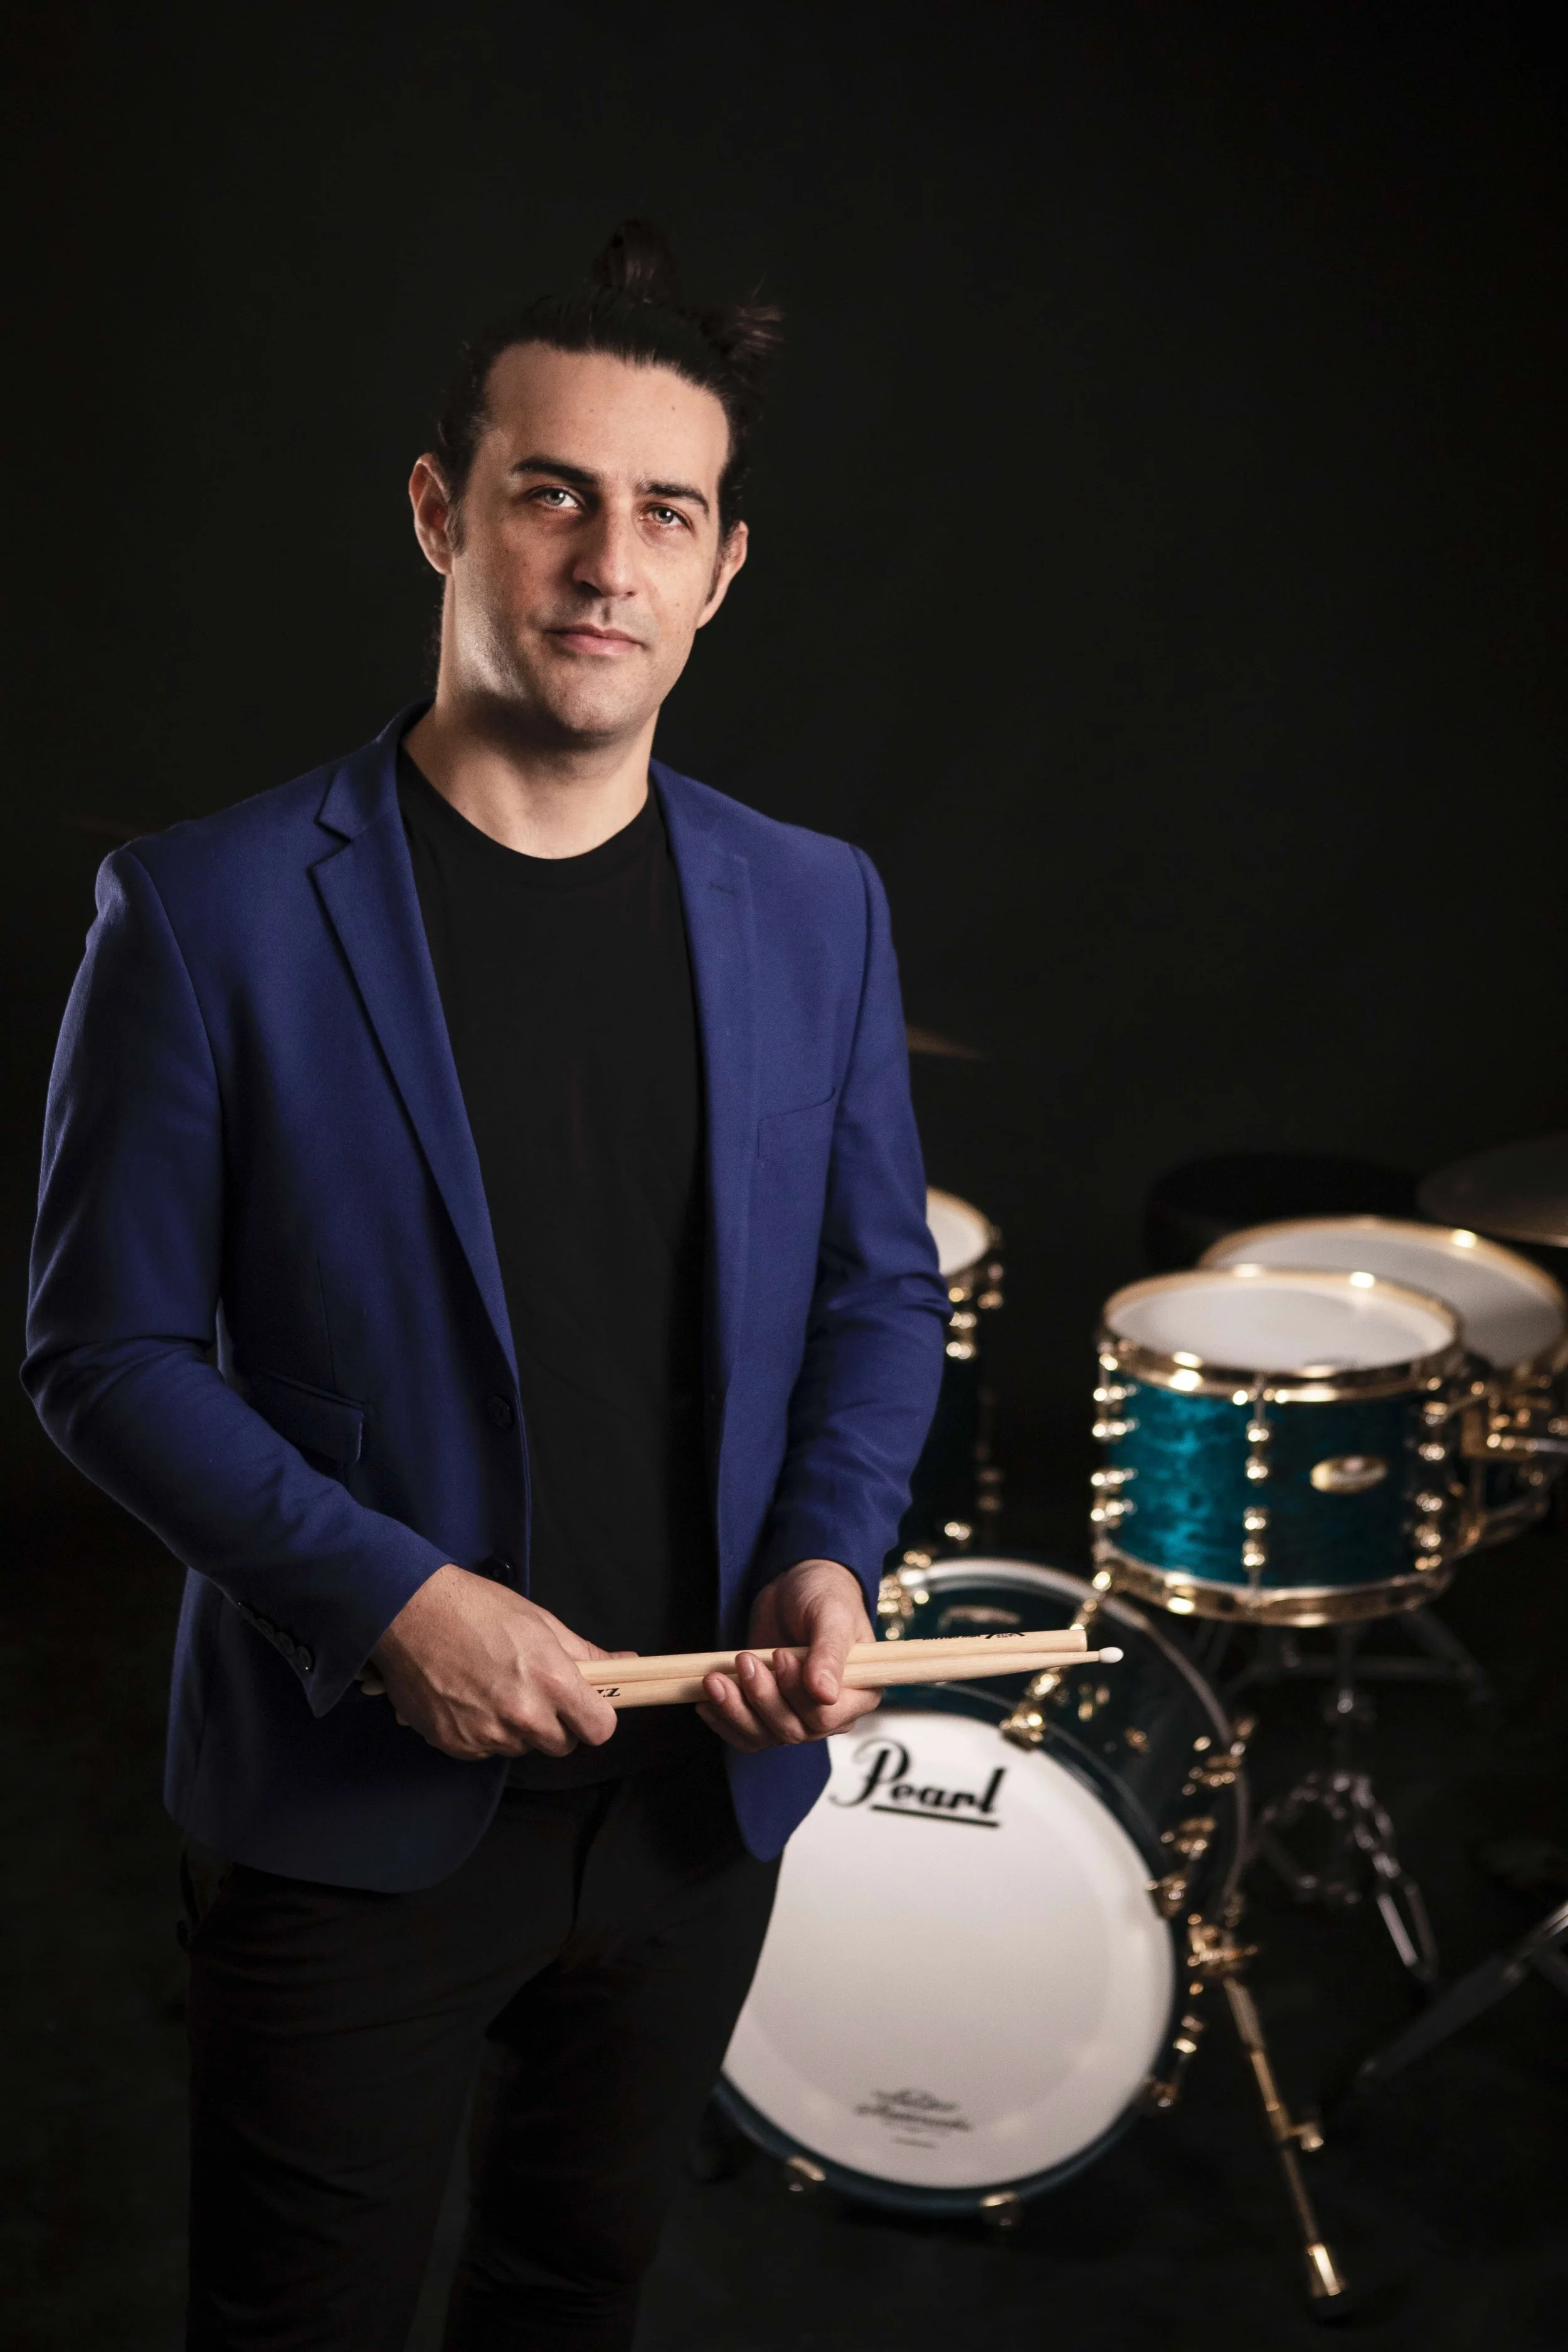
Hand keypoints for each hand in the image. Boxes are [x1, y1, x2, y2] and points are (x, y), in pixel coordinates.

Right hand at [369, 1564, 624, 1761]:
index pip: (599, 1729)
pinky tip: (467, 1697)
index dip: (594, 1718)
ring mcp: (486, 1734)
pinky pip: (484, 1750)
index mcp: (552, 1681)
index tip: (585, 1708)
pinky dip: (481, 1731)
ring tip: (492, 1686)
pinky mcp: (455, 1744)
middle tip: (533, 1692)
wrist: (410, 1611)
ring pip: (520, 1747)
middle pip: (561, 1746)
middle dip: (555, 1724)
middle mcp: (522, 1715)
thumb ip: (585, 1653)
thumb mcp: (541, 1623)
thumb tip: (626, 1664)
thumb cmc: (477, 1608)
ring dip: (515, 1727)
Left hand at [696, 1558, 880, 1753]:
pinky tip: (706, 1702)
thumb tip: (824, 1695)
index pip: (825, 1718)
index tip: (781, 1656)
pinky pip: (745, 1733)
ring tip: (715, 1679)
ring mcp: (796, 1714)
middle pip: (790, 1730)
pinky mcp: (767, 1710)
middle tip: (744, 1659)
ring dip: (734, 1710)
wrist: (797, 1584)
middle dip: (761, 1697)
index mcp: (858, 1695)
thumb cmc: (825, 1595)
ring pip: (763, 1735)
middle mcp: (829, 1713)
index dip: (797, 1693)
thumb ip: (830, 1654)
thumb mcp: (833, 1616)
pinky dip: (724, 1720)